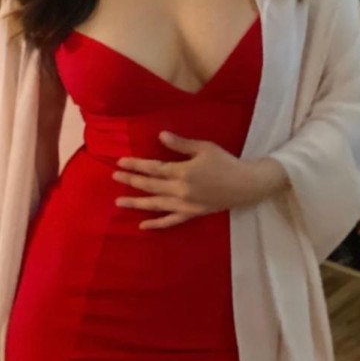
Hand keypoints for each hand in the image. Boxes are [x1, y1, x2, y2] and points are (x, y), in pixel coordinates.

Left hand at [112, 131, 282, 228]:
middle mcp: (180, 190)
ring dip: (136, 203)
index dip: (136, 165)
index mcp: (182, 172)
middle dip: (131, 181)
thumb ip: (181, 144)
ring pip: (155, 205)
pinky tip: (143, 225)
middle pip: (150, 186)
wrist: (245, 184)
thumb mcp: (204, 148)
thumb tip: (160, 135)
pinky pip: (170, 221)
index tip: (120, 162)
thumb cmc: (225, 162)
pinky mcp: (191, 214)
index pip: (153, 168)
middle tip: (114, 177)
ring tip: (119, 201)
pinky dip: (156, 224)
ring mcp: (185, 205)